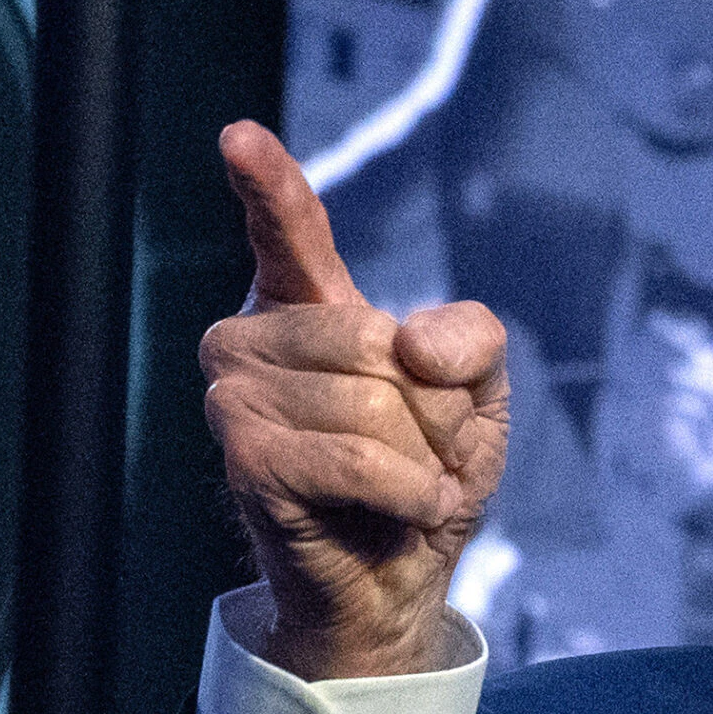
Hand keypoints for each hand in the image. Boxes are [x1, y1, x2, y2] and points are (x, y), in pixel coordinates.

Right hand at [200, 122, 509, 678]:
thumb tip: (410, 342)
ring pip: (373, 401)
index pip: (287, 230)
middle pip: (379, 340)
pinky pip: (357, 457)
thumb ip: (471, 339)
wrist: (401, 576)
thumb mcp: (477, 393)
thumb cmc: (425, 474)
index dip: (268, 184)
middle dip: (434, 409)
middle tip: (422, 453)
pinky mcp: (245, 457)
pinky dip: (406, 490)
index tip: (238, 136)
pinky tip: (405, 510)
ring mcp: (235, 396)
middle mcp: (252, 339)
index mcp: (304, 306)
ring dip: (423, 457)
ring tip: (407, 484)